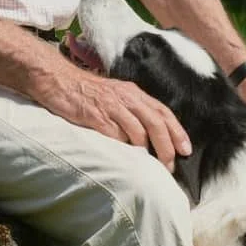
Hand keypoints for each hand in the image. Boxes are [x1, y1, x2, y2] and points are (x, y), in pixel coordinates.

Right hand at [32, 63, 191, 170]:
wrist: (59, 80)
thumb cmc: (87, 92)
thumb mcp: (116, 95)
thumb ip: (132, 111)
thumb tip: (150, 135)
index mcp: (134, 93)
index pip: (163, 112)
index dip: (177, 131)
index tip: (186, 150)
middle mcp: (126, 98)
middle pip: (155, 123)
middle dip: (166, 146)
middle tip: (170, 165)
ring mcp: (110, 106)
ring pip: (137, 130)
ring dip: (146, 151)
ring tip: (150, 166)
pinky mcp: (94, 115)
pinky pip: (113, 134)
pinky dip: (122, 147)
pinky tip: (125, 157)